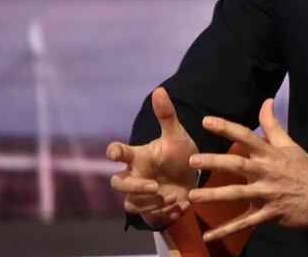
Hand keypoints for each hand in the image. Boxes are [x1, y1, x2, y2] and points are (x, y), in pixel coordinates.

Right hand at [106, 87, 198, 228]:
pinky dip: (165, 213)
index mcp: (139, 157)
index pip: (119, 153)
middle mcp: (135, 176)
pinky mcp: (151, 211)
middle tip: (156, 185)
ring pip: (131, 204)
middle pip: (117, 183)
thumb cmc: (179, 155)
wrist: (193, 178)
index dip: (114, 152)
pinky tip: (181, 206)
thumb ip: (167, 116)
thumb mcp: (177, 136)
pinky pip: (149, 217)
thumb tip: (160, 89)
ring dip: (152, 203)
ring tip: (173, 196)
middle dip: (134, 186)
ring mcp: (141, 195)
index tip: (114, 152)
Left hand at [188, 98, 307, 241]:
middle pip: (238, 164)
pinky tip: (209, 234)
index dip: (226, 128)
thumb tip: (266, 101)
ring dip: (214, 195)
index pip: (246, 136)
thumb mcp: (290, 145)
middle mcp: (267, 172)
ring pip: (237, 194)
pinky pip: (245, 223)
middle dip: (215, 162)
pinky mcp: (269, 214)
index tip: (206, 121)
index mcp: (271, 153)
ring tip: (193, 197)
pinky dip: (226, 230)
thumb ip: (273, 124)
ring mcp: (268, 194)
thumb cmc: (306, 169)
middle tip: (192, 160)